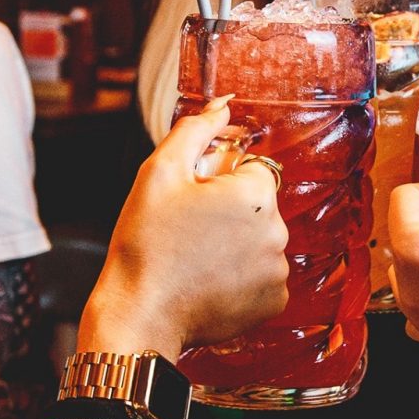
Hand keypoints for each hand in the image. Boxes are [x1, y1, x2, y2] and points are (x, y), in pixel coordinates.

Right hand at [80, 98, 289, 359]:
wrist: (140, 313)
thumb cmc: (146, 243)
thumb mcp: (159, 172)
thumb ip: (195, 130)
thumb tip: (222, 105)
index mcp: (255, 194)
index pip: (250, 170)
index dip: (219, 182)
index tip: (192, 201)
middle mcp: (277, 231)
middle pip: (258, 206)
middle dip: (230, 213)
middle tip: (189, 232)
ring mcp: (278, 271)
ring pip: (260, 241)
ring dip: (236, 245)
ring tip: (196, 259)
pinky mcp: (273, 303)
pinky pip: (262, 277)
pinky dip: (241, 278)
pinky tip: (209, 282)